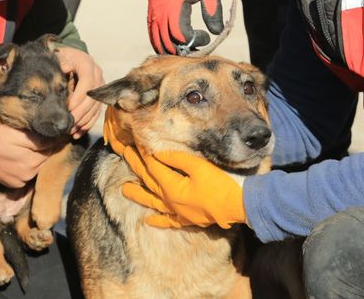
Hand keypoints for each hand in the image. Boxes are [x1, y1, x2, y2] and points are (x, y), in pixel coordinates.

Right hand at [0, 125, 55, 187]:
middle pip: (46, 156)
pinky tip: (20, 158)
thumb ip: (39, 137)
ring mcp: (23, 180)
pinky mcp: (16, 184)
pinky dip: (28, 166)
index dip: (55, 137)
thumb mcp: (16, 133)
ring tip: (26, 148)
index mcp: (33, 159)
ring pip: (39, 165)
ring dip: (38, 157)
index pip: (52, 146)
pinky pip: (29, 173)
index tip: (56, 131)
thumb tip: (59, 137)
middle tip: (36, 138)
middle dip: (46, 147)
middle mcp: (30, 172)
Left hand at [56, 47, 103, 138]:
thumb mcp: (58, 56)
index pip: (87, 82)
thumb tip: (65, 68)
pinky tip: (78, 133)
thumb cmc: (59, 58)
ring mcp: (100, 86)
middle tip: (69, 124)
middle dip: (81, 113)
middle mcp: (97, 74)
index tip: (69, 109)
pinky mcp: (99, 95)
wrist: (68, 57)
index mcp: (87, 63)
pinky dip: (88, 124)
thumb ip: (60, 62)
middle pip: (93, 97)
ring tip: (72, 131)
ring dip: (84, 121)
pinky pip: (96, 112)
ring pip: (96, 107)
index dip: (79, 97)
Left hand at [121, 150, 245, 228]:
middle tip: (123, 154)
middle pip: (149, 182)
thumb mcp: (199, 166)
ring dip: (139, 195)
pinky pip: (169, 220)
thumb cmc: (221, 184)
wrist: (239, 206)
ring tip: (124, 190)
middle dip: (136, 167)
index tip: (133, 143)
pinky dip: (158, 220)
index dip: (143, 154)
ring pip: (153, 202)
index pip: (153, 167)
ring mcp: (179, 212)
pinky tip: (149, 220)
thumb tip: (158, 154)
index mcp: (172, 187)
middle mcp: (171, 201)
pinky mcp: (188, 219)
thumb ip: (177, 159)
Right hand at [148, 0, 222, 53]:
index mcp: (173, 5)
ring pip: (156, 38)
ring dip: (169, 48)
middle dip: (181, 50)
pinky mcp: (152, 7)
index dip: (193, 41)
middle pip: (166, 41)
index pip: (180, 34)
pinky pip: (152, 30)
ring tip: (185, 50)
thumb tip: (216, 31)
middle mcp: (159, 10)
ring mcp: (153, 9)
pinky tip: (171, 43)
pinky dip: (159, 40)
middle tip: (196, 50)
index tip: (206, 36)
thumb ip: (212, 9)